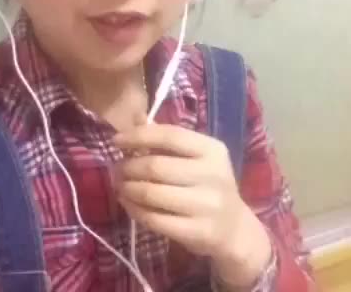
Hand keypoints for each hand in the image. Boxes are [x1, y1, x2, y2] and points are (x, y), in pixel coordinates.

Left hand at [112, 124, 272, 288]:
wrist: (234, 228)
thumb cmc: (207, 184)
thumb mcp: (195, 157)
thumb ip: (166, 138)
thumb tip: (135, 118)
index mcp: (212, 150)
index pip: (169, 135)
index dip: (138, 136)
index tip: (116, 140)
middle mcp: (213, 175)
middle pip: (155, 166)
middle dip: (128, 167)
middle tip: (116, 169)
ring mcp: (207, 205)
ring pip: (151, 193)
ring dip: (127, 188)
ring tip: (120, 185)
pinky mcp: (198, 232)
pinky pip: (154, 219)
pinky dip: (134, 210)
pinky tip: (128, 203)